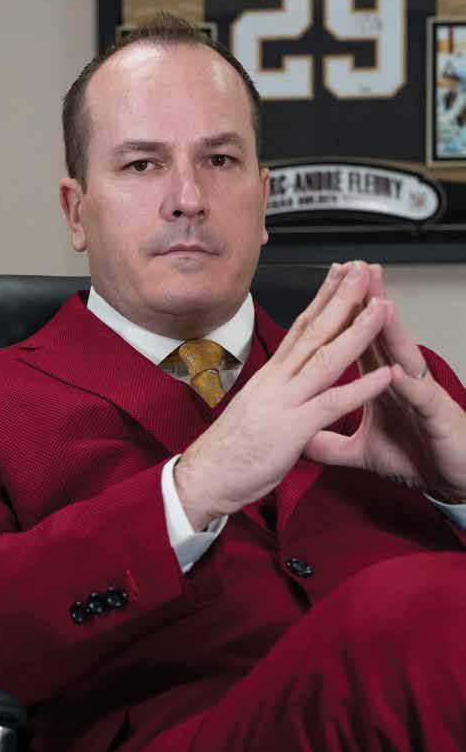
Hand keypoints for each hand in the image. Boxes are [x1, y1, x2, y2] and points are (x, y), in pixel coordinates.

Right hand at [174, 261, 393, 529]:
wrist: (204, 477)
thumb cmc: (229, 450)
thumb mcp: (256, 412)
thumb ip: (277, 395)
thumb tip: (290, 386)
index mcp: (270, 377)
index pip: (300, 329)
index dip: (322, 299)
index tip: (341, 275)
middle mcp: (276, 381)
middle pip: (313, 331)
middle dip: (341, 298)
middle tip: (363, 269)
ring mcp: (284, 402)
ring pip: (325, 359)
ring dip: (357, 331)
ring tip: (382, 307)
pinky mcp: (291, 429)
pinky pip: (332, 404)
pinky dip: (361, 389)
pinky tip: (385, 375)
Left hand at [304, 263, 465, 502]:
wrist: (453, 481)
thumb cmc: (415, 458)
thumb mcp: (362, 452)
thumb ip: (330, 443)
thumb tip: (301, 438)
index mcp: (380, 384)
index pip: (357, 342)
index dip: (343, 317)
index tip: (327, 288)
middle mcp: (401, 381)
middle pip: (380, 337)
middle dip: (368, 303)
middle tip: (355, 271)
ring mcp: (420, 395)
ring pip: (403, 357)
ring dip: (391, 332)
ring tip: (379, 304)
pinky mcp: (437, 416)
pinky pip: (421, 398)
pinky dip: (409, 384)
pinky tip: (397, 370)